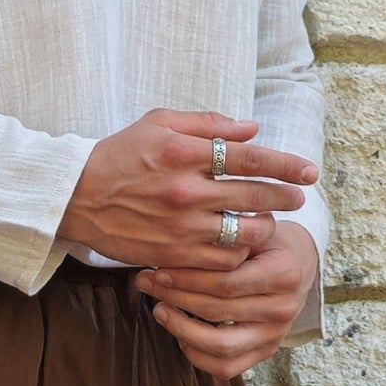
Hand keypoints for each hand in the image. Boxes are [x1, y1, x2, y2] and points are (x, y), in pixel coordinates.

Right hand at [58, 109, 317, 268]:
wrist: (76, 197)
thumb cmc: (120, 154)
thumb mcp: (160, 123)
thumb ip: (209, 124)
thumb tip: (253, 128)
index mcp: (185, 153)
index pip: (250, 158)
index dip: (286, 165)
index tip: (309, 170)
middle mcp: (187, 191)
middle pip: (256, 198)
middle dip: (285, 198)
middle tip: (298, 198)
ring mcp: (181, 227)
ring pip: (244, 234)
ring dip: (263, 229)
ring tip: (266, 223)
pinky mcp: (173, 254)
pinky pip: (222, 261)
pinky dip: (238, 253)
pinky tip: (239, 244)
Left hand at [138, 221, 318, 376]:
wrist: (298, 264)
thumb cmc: (267, 243)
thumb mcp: (251, 231)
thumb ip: (221, 242)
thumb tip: (169, 251)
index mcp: (284, 273)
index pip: (225, 282)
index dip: (186, 279)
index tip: (157, 270)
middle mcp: (284, 309)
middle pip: (217, 311)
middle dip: (175, 297)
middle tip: (148, 284)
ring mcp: (276, 335)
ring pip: (220, 345)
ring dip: (181, 329)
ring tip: (159, 309)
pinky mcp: (266, 352)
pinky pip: (226, 367)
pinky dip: (197, 355)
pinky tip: (180, 333)